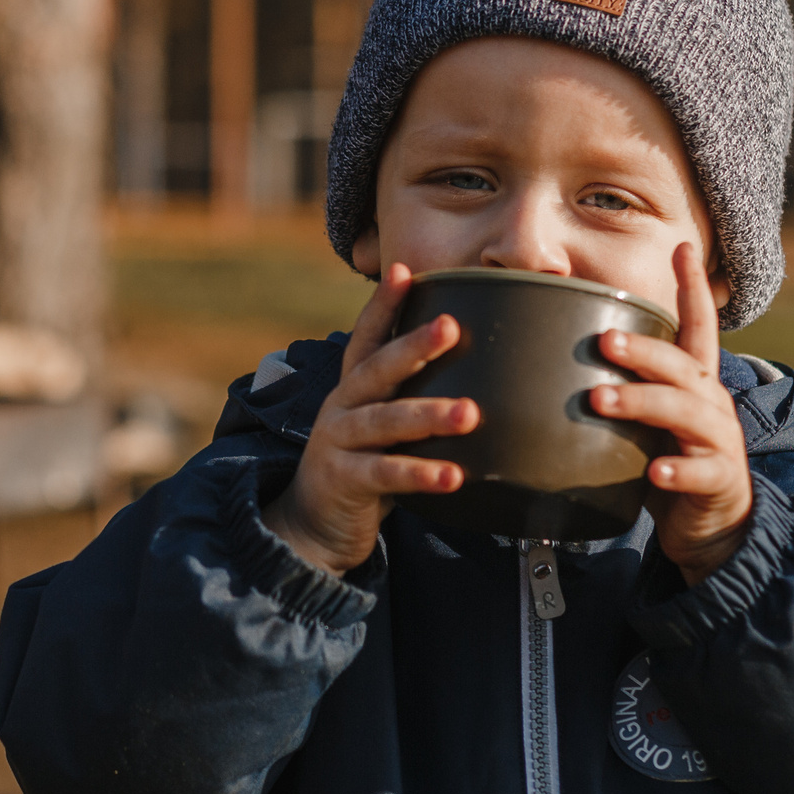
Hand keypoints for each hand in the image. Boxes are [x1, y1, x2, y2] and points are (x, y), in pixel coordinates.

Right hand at [260, 264, 477, 575]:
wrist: (312, 522)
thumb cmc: (362, 465)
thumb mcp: (380, 424)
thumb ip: (411, 399)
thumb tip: (481, 378)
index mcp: (353, 388)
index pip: (367, 338)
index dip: (384, 305)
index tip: (405, 271)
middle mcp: (341, 406)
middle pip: (377, 370)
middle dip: (413, 347)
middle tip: (451, 327)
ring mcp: (338, 442)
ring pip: (384, 422)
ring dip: (428, 416)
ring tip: (470, 413)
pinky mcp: (343, 481)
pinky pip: (385, 475)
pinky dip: (420, 474)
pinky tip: (453, 476)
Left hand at [592, 242, 752, 584]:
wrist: (712, 528)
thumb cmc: (668, 462)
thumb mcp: (648, 421)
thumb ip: (620, 390)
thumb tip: (552, 360)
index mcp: (695, 383)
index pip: (698, 327)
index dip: (691, 288)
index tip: (681, 248)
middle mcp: (711, 403)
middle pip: (682, 365)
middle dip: (643, 350)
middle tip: (603, 341)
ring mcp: (719, 441)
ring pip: (687, 412)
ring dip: (644, 403)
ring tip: (603, 401)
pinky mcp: (719, 480)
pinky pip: (700, 472)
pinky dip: (676, 471)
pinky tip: (653, 472)